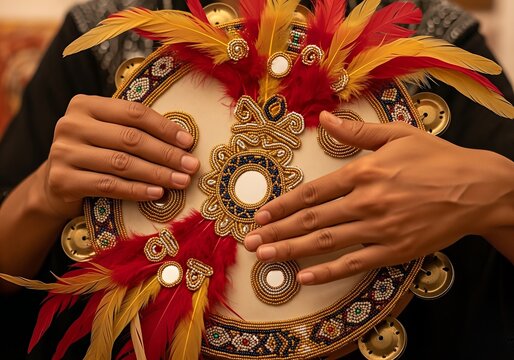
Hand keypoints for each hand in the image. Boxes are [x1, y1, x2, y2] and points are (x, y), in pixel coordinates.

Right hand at [42, 95, 199, 217]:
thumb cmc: (95, 154)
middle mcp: (71, 124)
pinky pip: (108, 185)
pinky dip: (136, 190)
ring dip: (157, 173)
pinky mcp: (61, 180)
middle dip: (166, 153)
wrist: (56, 184)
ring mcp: (63, 152)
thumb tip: (184, 143)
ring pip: (121, 163)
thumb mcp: (109, 134)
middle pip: (130, 138)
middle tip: (191, 166)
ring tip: (181, 181)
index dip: (164, 127)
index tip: (189, 142)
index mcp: (86, 104)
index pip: (134, 112)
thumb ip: (135, 131)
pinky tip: (157, 193)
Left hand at [244, 111, 513, 284]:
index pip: (312, 191)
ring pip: (327, 242)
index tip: (262, 214)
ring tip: (265, 257)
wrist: (478, 188)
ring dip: (292, 251)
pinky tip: (304, 276)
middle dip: (278, 232)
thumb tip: (324, 118)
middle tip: (251, 242)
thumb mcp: (397, 134)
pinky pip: (354, 263)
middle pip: (312, 219)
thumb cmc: (437, 158)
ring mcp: (380, 229)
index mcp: (364, 172)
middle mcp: (366, 201)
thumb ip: (356, 131)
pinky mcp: (394, 250)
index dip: (283, 205)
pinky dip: (327, 272)